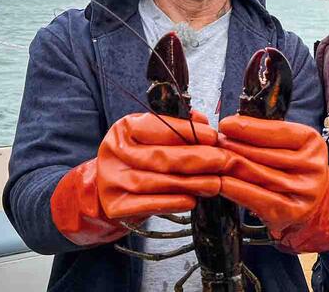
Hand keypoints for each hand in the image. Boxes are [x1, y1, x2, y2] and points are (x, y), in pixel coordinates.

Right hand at [52, 110, 228, 245]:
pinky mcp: (116, 205)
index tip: (214, 137)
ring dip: (191, 183)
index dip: (188, 132)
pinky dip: (173, 202)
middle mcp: (115, 152)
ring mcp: (113, 180)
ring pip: (158, 181)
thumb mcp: (152, 135)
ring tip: (216, 183)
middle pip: (160, 156)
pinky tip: (192, 200)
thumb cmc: (139, 157)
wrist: (105, 189)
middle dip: (198, 159)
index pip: (157, 127)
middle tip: (223, 161)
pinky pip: (149, 204)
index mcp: (125, 128)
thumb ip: (179, 127)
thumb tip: (203, 122)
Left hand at [217, 115, 328, 232]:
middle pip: (263, 153)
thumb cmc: (296, 171)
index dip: (249, 128)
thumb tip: (231, 128)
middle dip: (233, 146)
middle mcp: (312, 166)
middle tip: (211, 143)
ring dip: (229, 165)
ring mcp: (302, 190)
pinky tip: (218, 181)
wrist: (316, 208)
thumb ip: (268, 137)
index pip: (278, 131)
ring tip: (211, 159)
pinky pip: (254, 196)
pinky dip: (232, 188)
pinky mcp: (289, 212)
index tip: (226, 125)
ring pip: (256, 173)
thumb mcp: (292, 147)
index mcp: (312, 142)